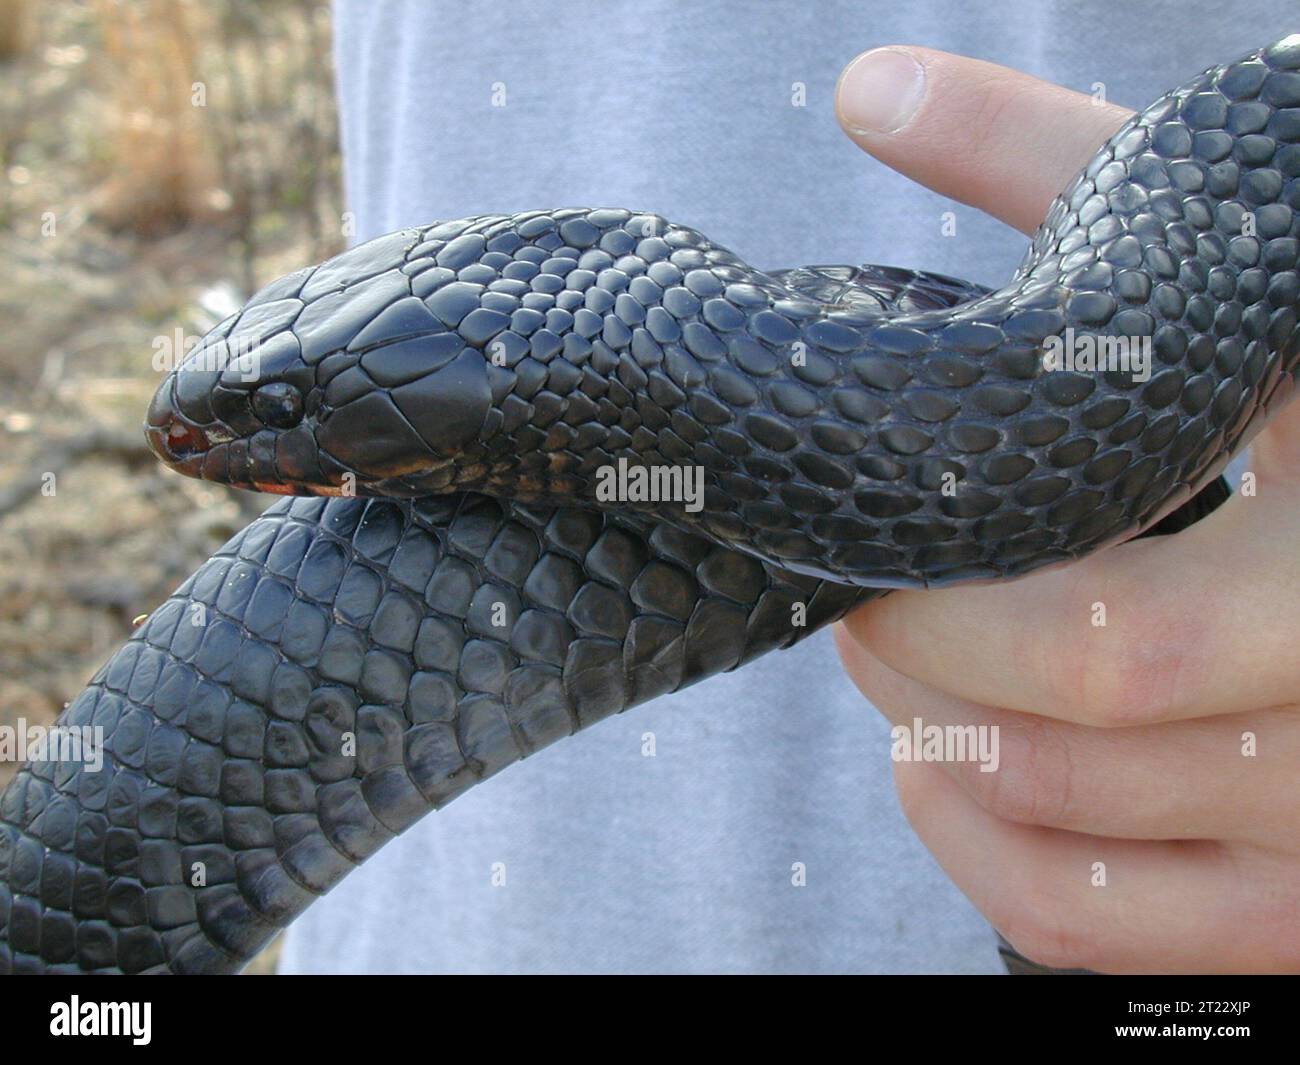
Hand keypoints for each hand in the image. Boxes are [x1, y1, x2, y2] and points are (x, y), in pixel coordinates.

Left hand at [832, 46, 1299, 972]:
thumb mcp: (1237, 261)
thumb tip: (873, 89)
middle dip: (926, 678)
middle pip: (1080, 748)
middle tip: (870, 615)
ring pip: (1090, 854)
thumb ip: (1053, 168)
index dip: (940, 618)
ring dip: (950, 770)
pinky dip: (1000, 874)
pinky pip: (1119, 941)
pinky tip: (954, 785)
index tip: (866, 553)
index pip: (1102, 633)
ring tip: (909, 688)